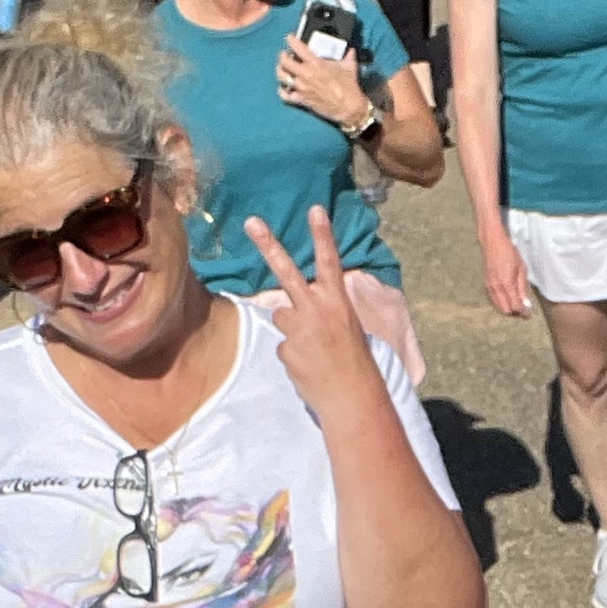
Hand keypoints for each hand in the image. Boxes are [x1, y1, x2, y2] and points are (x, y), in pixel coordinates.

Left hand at [249, 207, 386, 418]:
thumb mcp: (348, 329)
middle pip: (287, 272)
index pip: (330, 261)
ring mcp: (299, 329)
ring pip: (282, 317)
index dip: (322, 235)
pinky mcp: (286, 349)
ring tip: (313, 350)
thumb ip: (324, 312)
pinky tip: (309, 367)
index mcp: (338, 302)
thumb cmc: (355, 365)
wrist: (352, 398)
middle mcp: (317, 310)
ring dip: (292, 329)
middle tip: (251, 222)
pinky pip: (284, 347)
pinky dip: (294, 356)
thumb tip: (294, 310)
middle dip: (268, 245)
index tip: (314, 209)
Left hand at [276, 34, 371, 127]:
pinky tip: (284, 88)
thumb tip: (350, 51)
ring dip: (280, 71)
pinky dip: (282, 91)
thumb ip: (348, 56)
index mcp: (316, 63)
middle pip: (284, 61)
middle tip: (285, 54)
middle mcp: (306, 74)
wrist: (348, 107)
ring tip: (282, 69)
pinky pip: (285, 95)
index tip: (290, 38)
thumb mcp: (350, 67)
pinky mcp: (302, 99)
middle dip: (283, 56)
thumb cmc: (349, 87)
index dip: (291, 40)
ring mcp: (302, 87)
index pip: (298, 47)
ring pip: (282, 76)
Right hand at [478, 224, 530, 319]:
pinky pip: (494, 300)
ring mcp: (489, 287)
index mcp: (507, 284)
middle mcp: (496, 288)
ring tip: (517, 304)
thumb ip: (523, 288)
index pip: (515, 307)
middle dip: (515, 313)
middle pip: (506, 310)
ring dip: (508, 309)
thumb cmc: (509, 252)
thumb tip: (526, 304)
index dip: (523, 313)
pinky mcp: (486, 284)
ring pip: (498, 307)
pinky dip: (501, 303)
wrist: (492, 242)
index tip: (529, 314)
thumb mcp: (521, 268)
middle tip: (523, 310)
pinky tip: (508, 298)